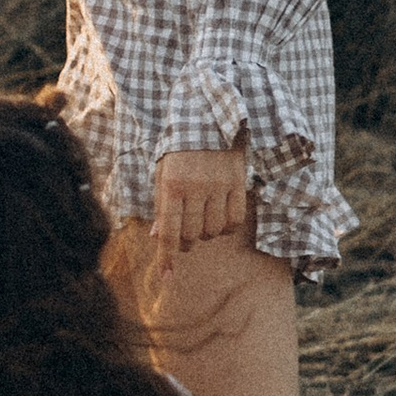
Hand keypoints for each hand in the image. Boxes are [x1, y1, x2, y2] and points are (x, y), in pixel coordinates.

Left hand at [150, 142, 248, 275]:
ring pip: (214, 230)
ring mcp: (219, 185)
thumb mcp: (162, 173)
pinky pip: (235, 220)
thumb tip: (157, 237)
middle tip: (186, 235)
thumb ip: (160, 205)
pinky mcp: (238, 182)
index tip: (167, 277)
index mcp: (171, 184)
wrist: (206, 118)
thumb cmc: (178, 150)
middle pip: (192, 235)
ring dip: (207, 233)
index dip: (167, 257)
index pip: (169, 230)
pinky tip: (220, 217)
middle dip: (187, 242)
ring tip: (203, 219)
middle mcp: (195, 187)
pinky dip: (227, 226)